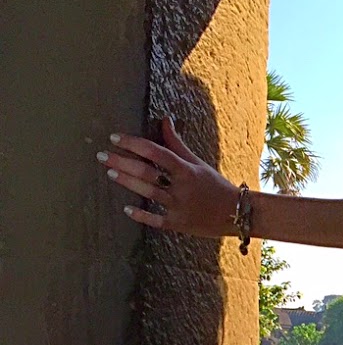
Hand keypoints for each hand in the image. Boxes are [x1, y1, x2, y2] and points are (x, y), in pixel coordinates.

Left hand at [98, 118, 240, 236]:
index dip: (134, 144)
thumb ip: (177, 144)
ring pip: (149, 193)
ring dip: (128, 182)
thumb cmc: (215, 185)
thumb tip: (164, 120)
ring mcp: (179, 207)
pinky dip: (141, 215)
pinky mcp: (179, 224)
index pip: (156, 152)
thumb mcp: (197, 162)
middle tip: (102, 155)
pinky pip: (157, 220)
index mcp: (187, 170)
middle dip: (123, 162)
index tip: (115, 138)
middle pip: (147, 172)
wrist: (236, 213)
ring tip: (110, 173)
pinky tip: (126, 208)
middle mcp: (182, 188)